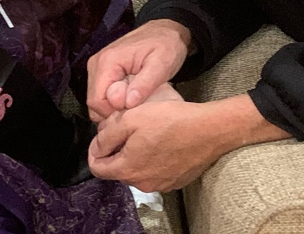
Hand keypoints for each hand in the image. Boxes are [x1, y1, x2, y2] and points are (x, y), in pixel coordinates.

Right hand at [86, 19, 191, 121]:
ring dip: (115, 106)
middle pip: (93, 102)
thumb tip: (127, 103)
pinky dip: (115, 100)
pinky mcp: (102, 70)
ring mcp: (97, 66)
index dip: (115, 112)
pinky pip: (102, 94)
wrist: (164, 30)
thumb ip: (144, 84)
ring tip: (137, 99)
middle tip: (138, 105)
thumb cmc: (165, 45)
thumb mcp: (161, 65)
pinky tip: (132, 95)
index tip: (136, 109)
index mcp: (107, 61)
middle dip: (114, 111)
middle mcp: (96, 63)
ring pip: (97, 99)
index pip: (96, 101)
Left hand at [88, 94, 290, 192]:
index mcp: (129, 169)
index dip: (94, 150)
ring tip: (143, 133)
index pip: (98, 168)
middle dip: (115, 150)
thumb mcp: (129, 119)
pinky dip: (151, 159)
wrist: (208, 129)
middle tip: (123, 128)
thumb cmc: (170, 120)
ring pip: (136, 170)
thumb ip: (107, 135)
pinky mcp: (175, 181)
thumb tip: (97, 147)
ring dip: (133, 154)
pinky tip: (159, 141)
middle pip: (117, 169)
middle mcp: (144, 183)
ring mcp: (161, 184)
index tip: (101, 137)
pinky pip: (154, 171)